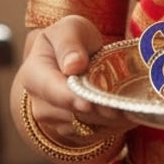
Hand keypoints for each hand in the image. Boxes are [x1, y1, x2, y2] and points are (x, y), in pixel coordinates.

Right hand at [15, 15, 135, 150]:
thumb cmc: (71, 39)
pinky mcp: (70, 130)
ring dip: (107, 120)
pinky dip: (110, 126)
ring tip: (128, 108)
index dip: (70, 99)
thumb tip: (73, 65)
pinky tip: (126, 114)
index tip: (88, 104)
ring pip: (82, 126)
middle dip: (96, 111)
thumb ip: (69, 43)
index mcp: (34, 74)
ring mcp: (54, 119)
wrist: (73, 56)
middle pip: (69, 113)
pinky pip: (91, 134)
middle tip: (121, 107)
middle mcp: (39, 102)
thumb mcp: (70, 28)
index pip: (52, 90)